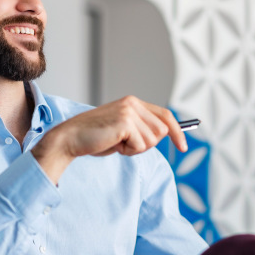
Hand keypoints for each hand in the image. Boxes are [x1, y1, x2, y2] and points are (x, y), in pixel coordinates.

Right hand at [32, 96, 186, 183]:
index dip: (178, 132)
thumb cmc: (94, 138)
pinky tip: (112, 144)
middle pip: (161, 132)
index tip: (184, 147)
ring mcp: (129, 111)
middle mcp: (133, 103)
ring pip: (152, 140)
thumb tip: (167, 133)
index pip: (166, 115)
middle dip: (145, 144)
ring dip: (135, 148)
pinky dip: (127, 151)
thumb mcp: (123, 131)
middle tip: (123, 144)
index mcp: (133, 102)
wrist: (70, 138)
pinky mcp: (125, 122)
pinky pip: (140, 145)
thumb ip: (142, 129)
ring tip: (116, 142)